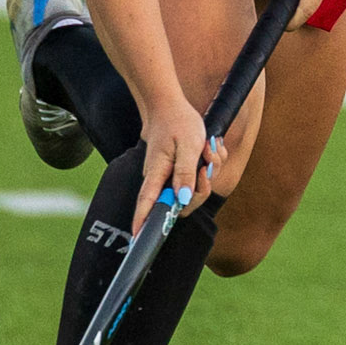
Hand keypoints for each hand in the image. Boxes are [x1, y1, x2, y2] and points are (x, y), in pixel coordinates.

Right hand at [132, 93, 216, 229]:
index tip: (137, 239)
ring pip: (193, 188)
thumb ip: (186, 173)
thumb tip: (182, 199)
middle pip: (182, 203)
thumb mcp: (189, 146)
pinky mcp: (179, 171)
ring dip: (208, 170)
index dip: (143, 222)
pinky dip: (208, 164)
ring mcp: (169, 176)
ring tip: (207, 147)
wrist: (171, 105)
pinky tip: (208, 148)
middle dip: (202, 188)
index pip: (147, 203)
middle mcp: (161, 179)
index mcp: (157, 174)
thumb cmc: (178, 122)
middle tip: (207, 165)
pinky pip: (197, 177)